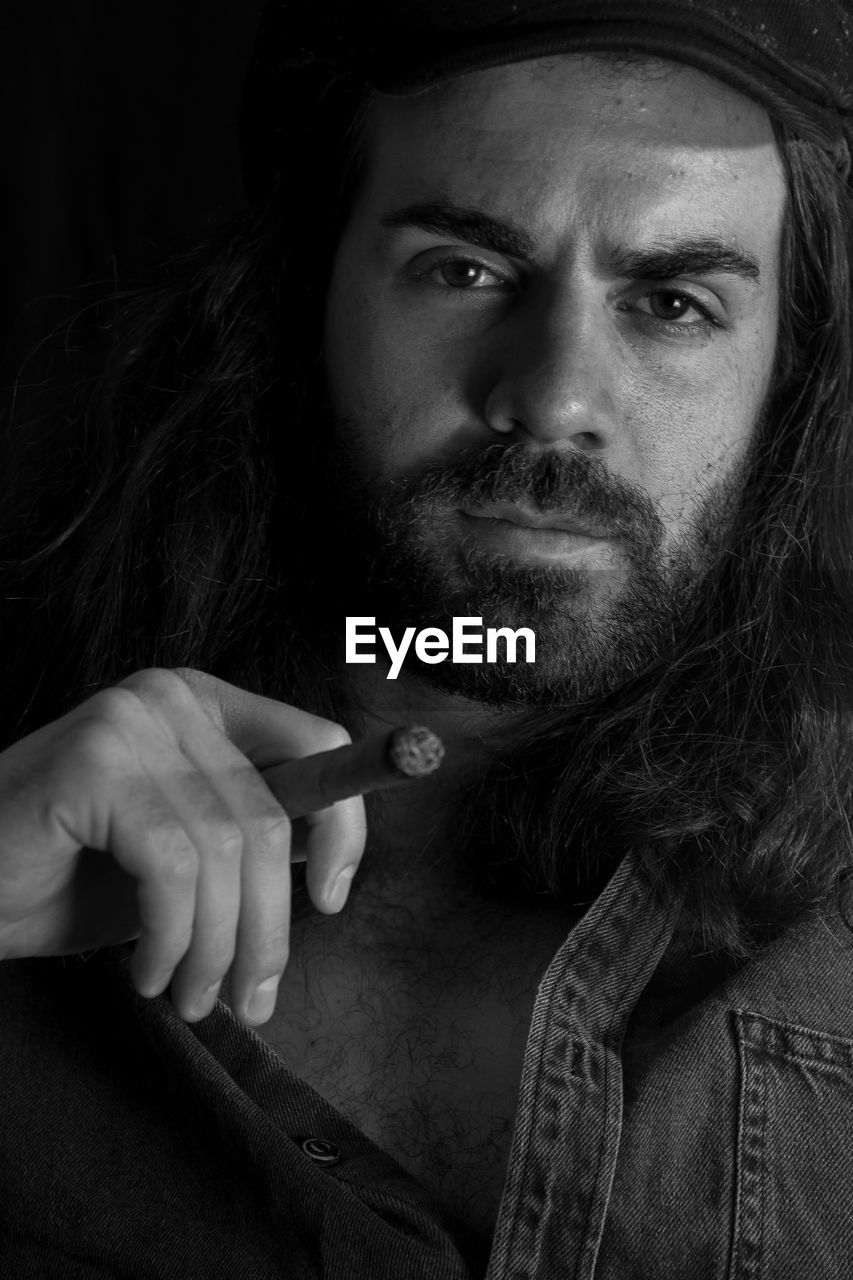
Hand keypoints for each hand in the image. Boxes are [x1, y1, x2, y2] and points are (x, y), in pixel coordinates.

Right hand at [0, 667, 365, 1024]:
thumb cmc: (68, 876)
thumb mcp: (184, 857)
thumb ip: (249, 842)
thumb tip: (328, 866)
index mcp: (205, 706)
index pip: (318, 743)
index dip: (343, 826)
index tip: (331, 898)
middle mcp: (172, 699)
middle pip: (273, 814)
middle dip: (270, 926)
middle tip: (254, 996)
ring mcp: (131, 723)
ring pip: (226, 849)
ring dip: (218, 947)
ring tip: (193, 995)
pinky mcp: (94, 764)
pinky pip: (172, 866)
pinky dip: (170, 937)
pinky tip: (145, 971)